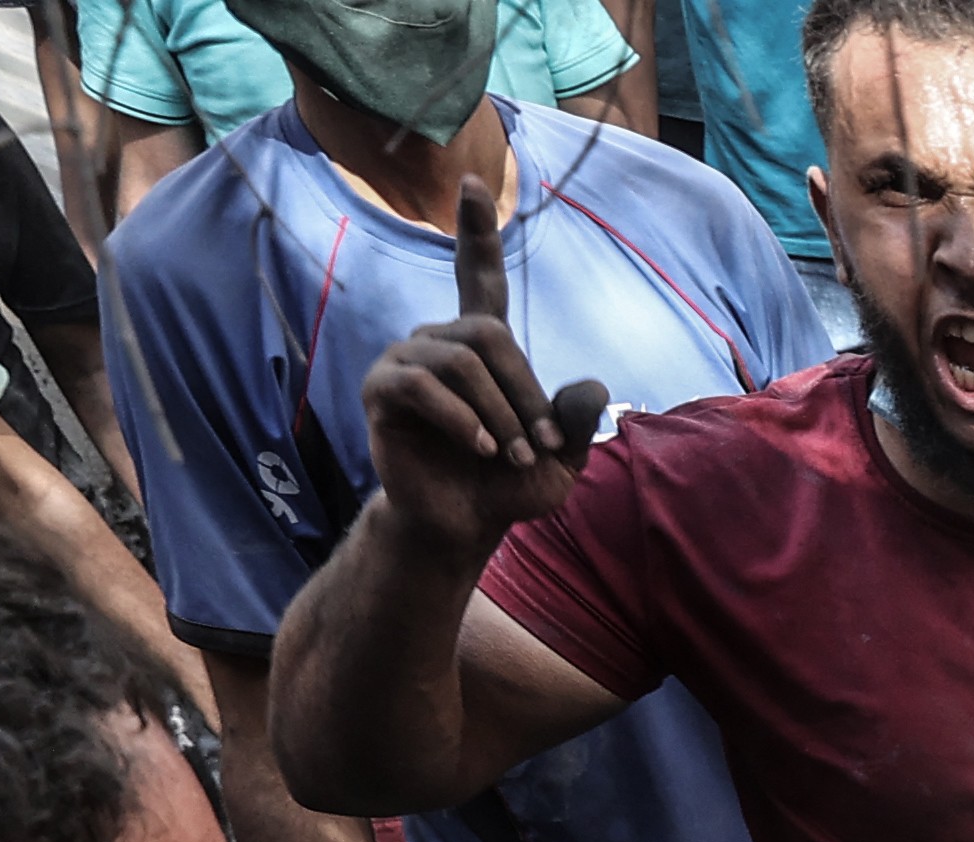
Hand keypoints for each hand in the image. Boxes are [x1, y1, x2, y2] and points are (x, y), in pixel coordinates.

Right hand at [358, 188, 607, 557]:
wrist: (463, 524)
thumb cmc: (508, 485)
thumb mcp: (561, 456)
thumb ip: (578, 420)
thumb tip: (592, 386)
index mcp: (480, 345)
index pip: (479, 278)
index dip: (477, 233)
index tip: (473, 184)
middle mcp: (439, 342)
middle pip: (489, 335)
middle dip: (523, 394)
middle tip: (537, 448)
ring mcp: (405, 361)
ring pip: (461, 362)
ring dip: (497, 415)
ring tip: (507, 457)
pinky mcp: (381, 390)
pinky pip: (422, 385)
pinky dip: (460, 418)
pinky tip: (477, 448)